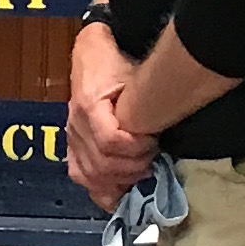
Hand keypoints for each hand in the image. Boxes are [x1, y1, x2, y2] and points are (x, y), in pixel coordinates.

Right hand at [66, 25, 154, 209]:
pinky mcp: (73, 147)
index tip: (153, 141)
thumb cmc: (115, 63)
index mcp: (88, 105)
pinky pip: (82, 176)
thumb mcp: (133, 73)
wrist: (92, 55)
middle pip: (101, 164)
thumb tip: (172, 111)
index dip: (135, 148)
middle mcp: (75, 125)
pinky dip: (102, 188)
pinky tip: (121, 190)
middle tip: (153, 158)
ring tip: (142, 170)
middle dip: (132, 166)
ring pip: (91, 176)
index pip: (110, 141)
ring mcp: (72, 138)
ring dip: (121, 179)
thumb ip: (148, 96)